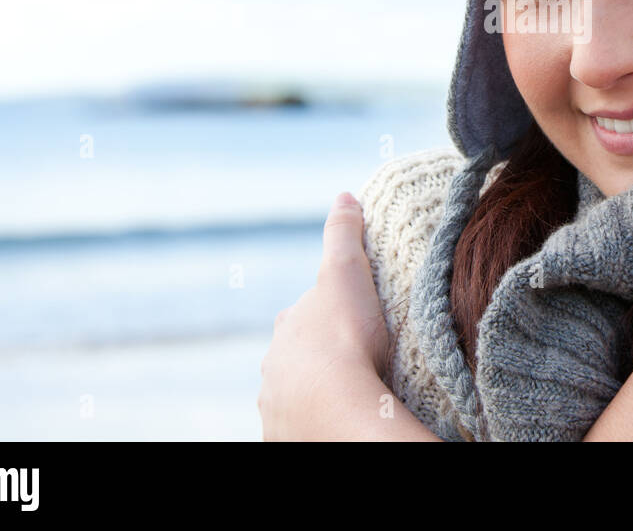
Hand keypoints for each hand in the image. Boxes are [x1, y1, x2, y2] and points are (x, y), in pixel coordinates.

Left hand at [257, 190, 390, 440]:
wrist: (338, 408)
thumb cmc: (345, 337)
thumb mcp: (346, 272)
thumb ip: (343, 233)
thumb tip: (344, 195)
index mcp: (286, 329)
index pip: (305, 316)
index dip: (330, 316)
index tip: (355, 322)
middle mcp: (273, 368)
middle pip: (298, 357)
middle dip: (320, 357)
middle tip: (360, 360)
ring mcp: (277, 406)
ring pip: (297, 394)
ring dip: (318, 393)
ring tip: (355, 394)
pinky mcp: (285, 437)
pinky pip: (301, 428)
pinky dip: (316, 422)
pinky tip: (338, 419)